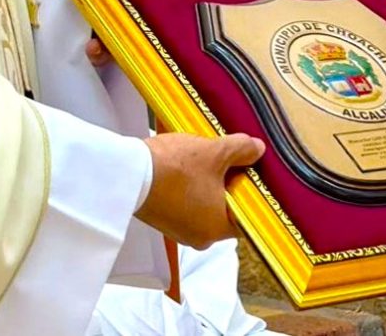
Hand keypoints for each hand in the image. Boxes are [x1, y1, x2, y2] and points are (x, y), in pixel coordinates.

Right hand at [136, 131, 265, 248]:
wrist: (129, 173)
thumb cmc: (174, 168)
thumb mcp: (215, 152)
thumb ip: (241, 150)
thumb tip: (257, 149)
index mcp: (217, 229)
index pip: (247, 214)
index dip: (251, 190)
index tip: (251, 170)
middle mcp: (200, 237)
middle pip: (226, 208)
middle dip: (229, 183)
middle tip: (230, 158)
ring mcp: (179, 230)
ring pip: (206, 204)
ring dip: (209, 183)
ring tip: (206, 157)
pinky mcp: (163, 219)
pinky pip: (187, 204)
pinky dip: (191, 187)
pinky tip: (187, 166)